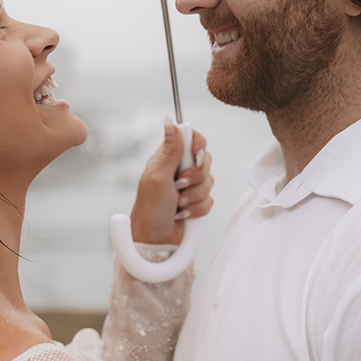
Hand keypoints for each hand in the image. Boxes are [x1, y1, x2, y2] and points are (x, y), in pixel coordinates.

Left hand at [129, 121, 212, 246]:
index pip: (192, 137)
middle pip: (206, 160)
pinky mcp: (196, 203)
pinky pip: (210, 200)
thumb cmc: (150, 208)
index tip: (195, 156)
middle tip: (179, 186)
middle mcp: (179, 170)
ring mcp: (189, 187)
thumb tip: (169, 120)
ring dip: (194, 196)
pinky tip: (182, 214)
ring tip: (177, 204)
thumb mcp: (158, 175)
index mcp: (168, 157)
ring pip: (210, 182)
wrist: (154, 240)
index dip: (198, 145)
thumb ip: (170, 149)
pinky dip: (197, 209)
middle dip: (196, 177)